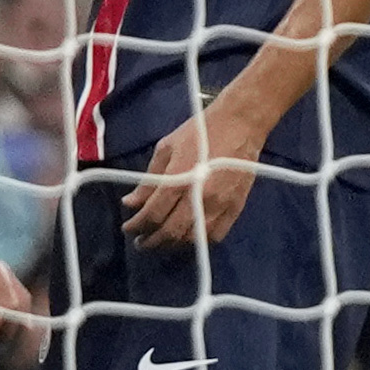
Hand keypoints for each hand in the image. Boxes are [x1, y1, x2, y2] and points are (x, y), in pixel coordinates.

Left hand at [124, 91, 276, 245]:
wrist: (240, 125)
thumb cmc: (200, 133)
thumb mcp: (166, 148)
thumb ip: (148, 180)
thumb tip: (131, 203)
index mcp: (179, 180)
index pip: (152, 214)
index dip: (137, 226)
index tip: (128, 228)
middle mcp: (199, 197)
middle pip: (170, 232)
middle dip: (151, 241)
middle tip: (141, 241)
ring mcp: (219, 205)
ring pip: (191, 238)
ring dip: (172, 244)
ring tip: (161, 240)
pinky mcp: (235, 208)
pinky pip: (214, 236)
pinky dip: (198, 241)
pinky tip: (188, 235)